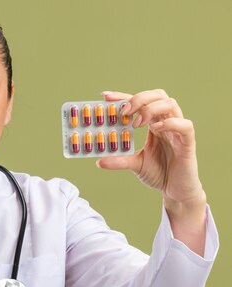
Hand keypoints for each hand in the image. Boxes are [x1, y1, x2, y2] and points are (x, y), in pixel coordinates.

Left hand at [97, 89, 205, 206]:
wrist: (175, 190)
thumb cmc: (159, 173)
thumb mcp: (134, 164)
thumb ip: (119, 160)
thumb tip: (98, 161)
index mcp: (153, 124)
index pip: (140, 102)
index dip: (123, 96)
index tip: (105, 96)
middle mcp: (166, 122)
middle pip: (158, 96)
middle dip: (139, 98)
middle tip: (124, 112)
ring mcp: (178, 130)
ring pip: (171, 104)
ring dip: (151, 109)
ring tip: (136, 123)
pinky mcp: (188, 142)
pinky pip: (184, 125)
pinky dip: (170, 123)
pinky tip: (155, 128)